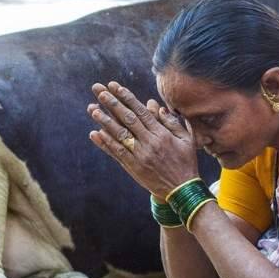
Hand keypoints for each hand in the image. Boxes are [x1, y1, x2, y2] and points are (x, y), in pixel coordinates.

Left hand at [87, 81, 198, 199]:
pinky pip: (117, 153)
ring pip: (119, 135)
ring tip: (93, 109)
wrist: (181, 190)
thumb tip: (155, 106)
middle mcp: (149, 143)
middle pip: (128, 119)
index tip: (115, 86)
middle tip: (99, 91)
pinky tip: (95, 133)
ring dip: (104, 121)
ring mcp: (139, 156)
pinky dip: (105, 143)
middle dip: (112, 104)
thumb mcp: (186, 139)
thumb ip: (171, 122)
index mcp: (162, 134)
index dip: (127, 98)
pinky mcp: (133, 167)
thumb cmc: (185, 162)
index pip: (141, 112)